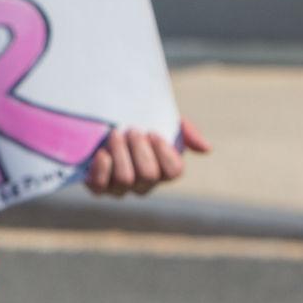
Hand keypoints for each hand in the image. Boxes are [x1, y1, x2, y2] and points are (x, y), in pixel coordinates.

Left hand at [84, 120, 210, 197]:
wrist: (104, 116)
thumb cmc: (138, 119)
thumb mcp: (165, 119)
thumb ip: (186, 131)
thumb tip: (206, 148)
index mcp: (164, 169)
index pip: (174, 171)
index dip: (164, 153)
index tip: (153, 132)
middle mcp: (144, 183)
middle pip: (148, 175)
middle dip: (139, 150)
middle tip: (132, 130)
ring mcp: (120, 187)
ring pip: (125, 180)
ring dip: (120, 154)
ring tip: (115, 134)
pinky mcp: (97, 186)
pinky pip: (100, 187)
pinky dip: (102, 169)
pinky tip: (101, 152)